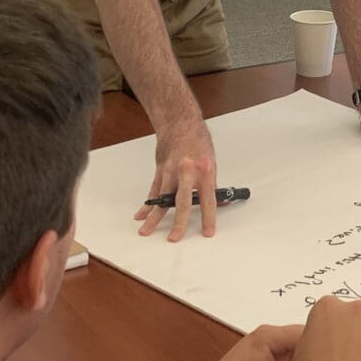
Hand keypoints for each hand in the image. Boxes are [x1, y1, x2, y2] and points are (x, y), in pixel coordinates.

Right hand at [135, 107, 217, 239]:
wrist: (180, 123)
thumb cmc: (197, 141)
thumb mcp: (211, 162)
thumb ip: (211, 184)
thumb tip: (218, 202)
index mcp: (205, 171)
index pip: (208, 200)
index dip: (209, 218)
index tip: (207, 233)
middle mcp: (187, 172)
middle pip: (182, 202)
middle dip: (178, 223)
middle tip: (174, 238)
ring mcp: (171, 171)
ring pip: (162, 198)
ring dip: (153, 217)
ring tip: (146, 231)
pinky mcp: (160, 170)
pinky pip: (153, 191)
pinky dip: (147, 204)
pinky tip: (142, 215)